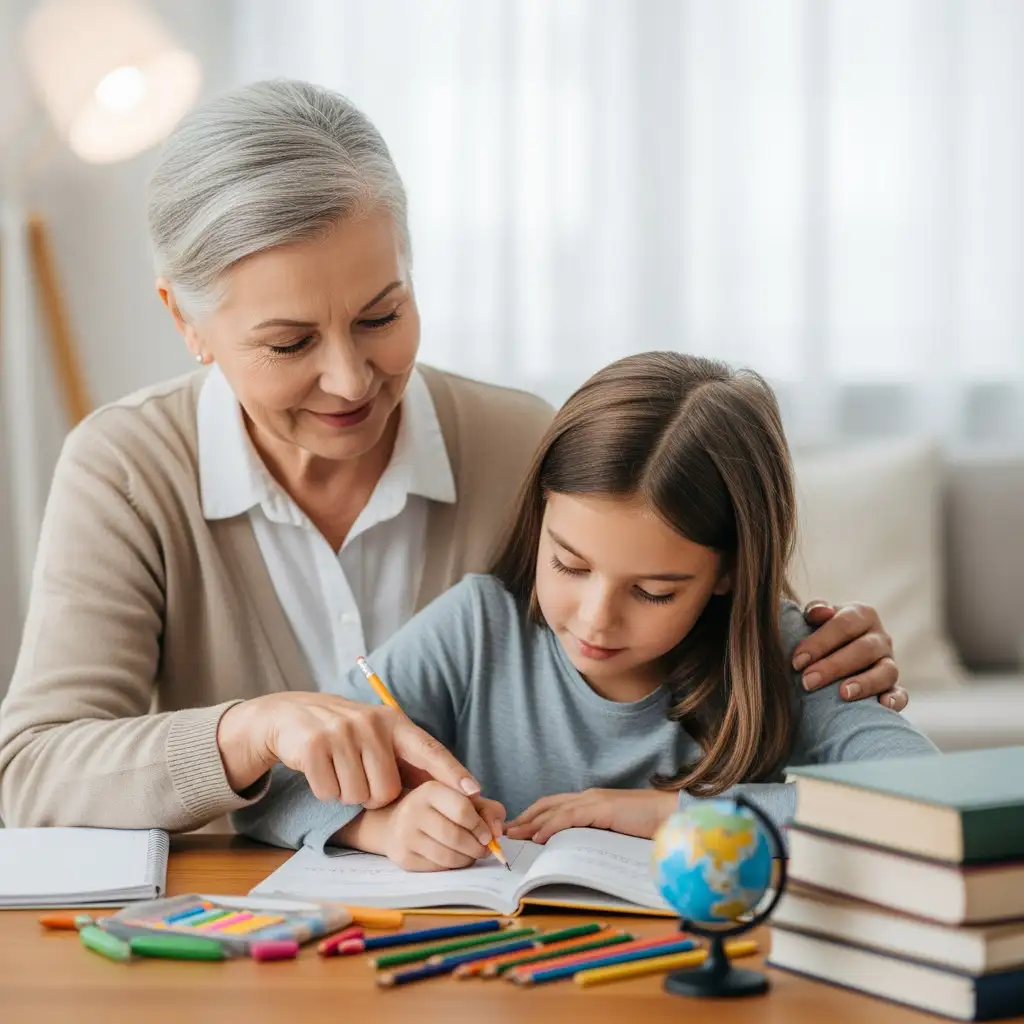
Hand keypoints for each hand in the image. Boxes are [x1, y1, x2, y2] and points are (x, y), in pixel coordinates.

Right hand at [216, 692, 479, 806]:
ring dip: (348, 793)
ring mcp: (341, 733)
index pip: (429, 749)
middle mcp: (370, 723)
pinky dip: (326, 792)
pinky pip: (330, 794)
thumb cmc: (345, 734)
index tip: (474, 792)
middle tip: (360, 776)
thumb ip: (408, 760)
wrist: (290, 716)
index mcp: (392, 721)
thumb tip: (448, 793)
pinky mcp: (314, 746)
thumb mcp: (378, 736)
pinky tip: (322, 770)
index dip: (451, 773)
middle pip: (388, 789)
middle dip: (375, 795)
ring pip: (359, 795)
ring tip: (340, 769)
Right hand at [340, 781, 505, 871]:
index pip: (463, 810)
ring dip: (467, 860)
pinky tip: (455, 859)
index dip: (480, 826)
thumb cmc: (439, 809)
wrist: (396, 823)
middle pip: (456, 836)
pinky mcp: (403, 858)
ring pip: (447, 856)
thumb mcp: (463, 799)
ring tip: (471, 855)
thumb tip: (496, 833)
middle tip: (484, 850)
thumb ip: (488, 810)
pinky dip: (452, 867)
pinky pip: (437, 868)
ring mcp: (405, 836)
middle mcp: (413, 810)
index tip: (487, 835)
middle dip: (476, 848)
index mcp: (430, 790)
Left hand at [505, 789, 676, 843]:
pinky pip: (570, 817)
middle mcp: (589, 797)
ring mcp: (595, 801)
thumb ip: (596, 835)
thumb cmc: (649, 827)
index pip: (554, 805)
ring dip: (530, 823)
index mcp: (592, 801)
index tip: (517, 830)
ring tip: (513, 836)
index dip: (533, 816)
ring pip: (554, 809)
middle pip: (547, 804)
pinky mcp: (603, 809)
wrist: (674, 816)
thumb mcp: (615, 832)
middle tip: (505, 833)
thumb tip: (575, 852)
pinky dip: (551, 826)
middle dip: (524, 818)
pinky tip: (539, 837)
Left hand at [793, 601, 907, 710]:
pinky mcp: (894, 686)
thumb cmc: (822, 635)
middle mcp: (880, 637)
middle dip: (833, 666)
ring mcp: (890, 662)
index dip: (819, 643)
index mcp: (861, 614)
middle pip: (863, 649)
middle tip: (808, 682)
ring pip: (886, 671)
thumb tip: (820, 611)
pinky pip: (901, 694)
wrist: (836, 652)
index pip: (844, 625)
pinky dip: (895, 700)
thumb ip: (815, 611)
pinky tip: (882, 705)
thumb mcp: (816, 619)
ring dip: (865, 683)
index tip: (797, 662)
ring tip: (843, 694)